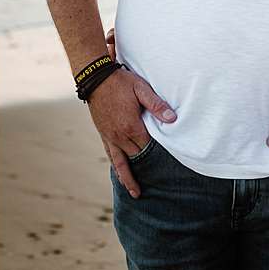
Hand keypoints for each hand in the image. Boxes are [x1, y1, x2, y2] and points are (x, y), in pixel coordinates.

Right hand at [88, 69, 175, 198]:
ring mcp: (109, 136)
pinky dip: (116, 167)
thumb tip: (173, 119)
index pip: (148, 147)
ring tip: (135, 192)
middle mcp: (118, 135)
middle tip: (160, 185)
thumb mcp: (142, 89)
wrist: (95, 78)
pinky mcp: (103, 134)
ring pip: (120, 162)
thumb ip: (157, 105)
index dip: (159, 155)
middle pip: (136, 157)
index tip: (170, 164)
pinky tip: (120, 174)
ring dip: (128, 177)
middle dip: (147, 170)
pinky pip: (110, 155)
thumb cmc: (121, 82)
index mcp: (130, 126)